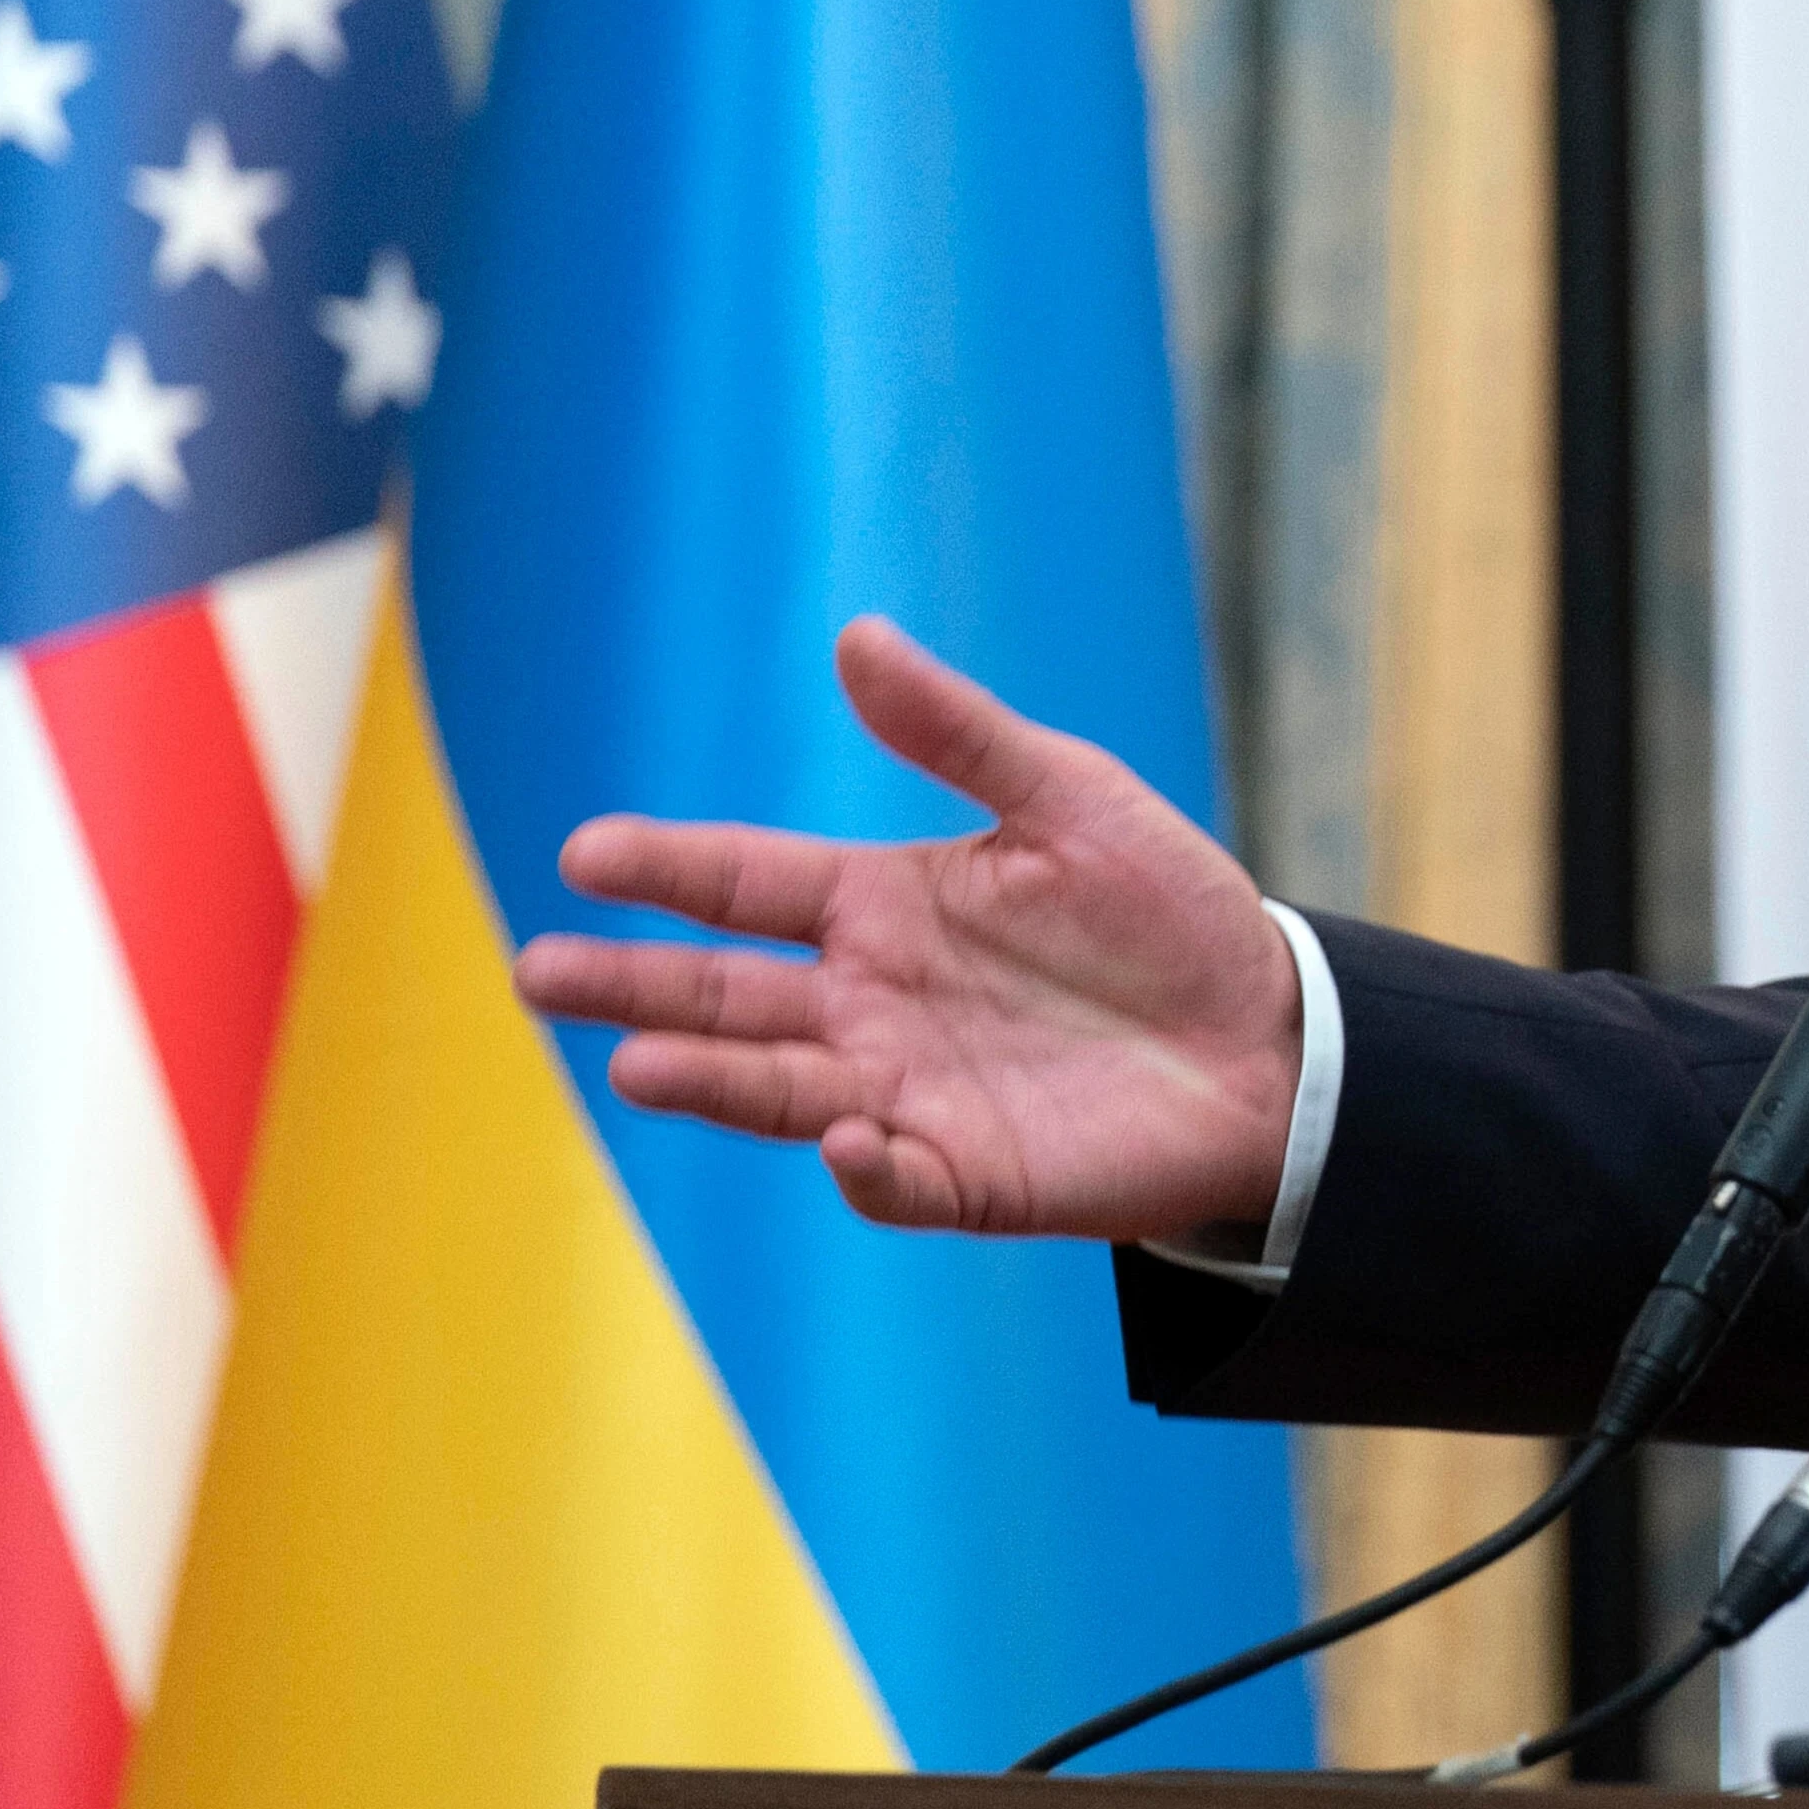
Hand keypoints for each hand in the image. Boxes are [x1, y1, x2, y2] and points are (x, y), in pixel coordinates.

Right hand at [506, 616, 1301, 1241]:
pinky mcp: (966, 1173)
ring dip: (709, 1080)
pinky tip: (846, 1133)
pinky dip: (863, 1163)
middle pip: (725, 994)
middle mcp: (871, 1002)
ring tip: (633, 1066)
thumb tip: (855, 635)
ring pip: (778, 1086)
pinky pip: (894, 1174)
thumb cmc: (1168, 913)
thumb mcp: (1070, 798)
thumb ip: (958, 732)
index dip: (667, 868)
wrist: (1269, 1037)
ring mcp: (908, 1091)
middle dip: (633, 984)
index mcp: (883, 904)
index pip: (746, 882)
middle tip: (540, 971)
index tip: (584, 853)